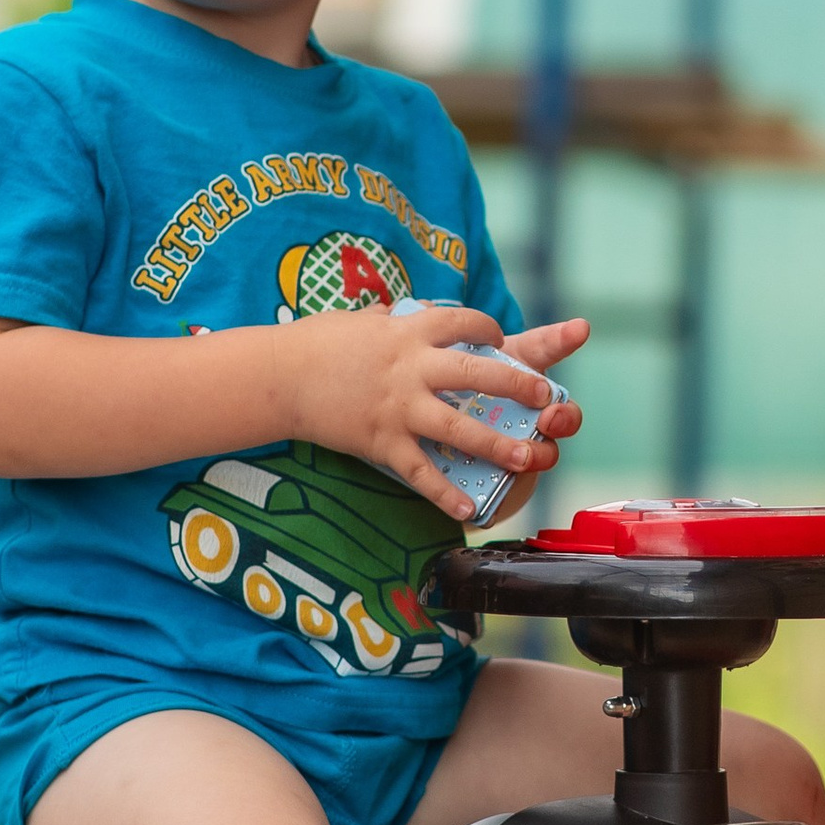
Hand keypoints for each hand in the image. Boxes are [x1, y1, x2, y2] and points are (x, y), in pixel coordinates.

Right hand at [283, 305, 587, 518]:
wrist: (277, 374)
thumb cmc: (317, 342)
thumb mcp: (362, 321)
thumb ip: (392, 321)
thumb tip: (405, 314)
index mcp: (409, 330)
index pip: (465, 323)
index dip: (490, 330)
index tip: (502, 339)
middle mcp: (411, 366)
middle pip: (478, 373)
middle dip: (518, 384)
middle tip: (547, 397)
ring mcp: (398, 405)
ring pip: (460, 425)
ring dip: (498, 443)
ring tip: (531, 457)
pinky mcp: (380, 440)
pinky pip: (419, 471)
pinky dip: (444, 493)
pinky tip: (467, 510)